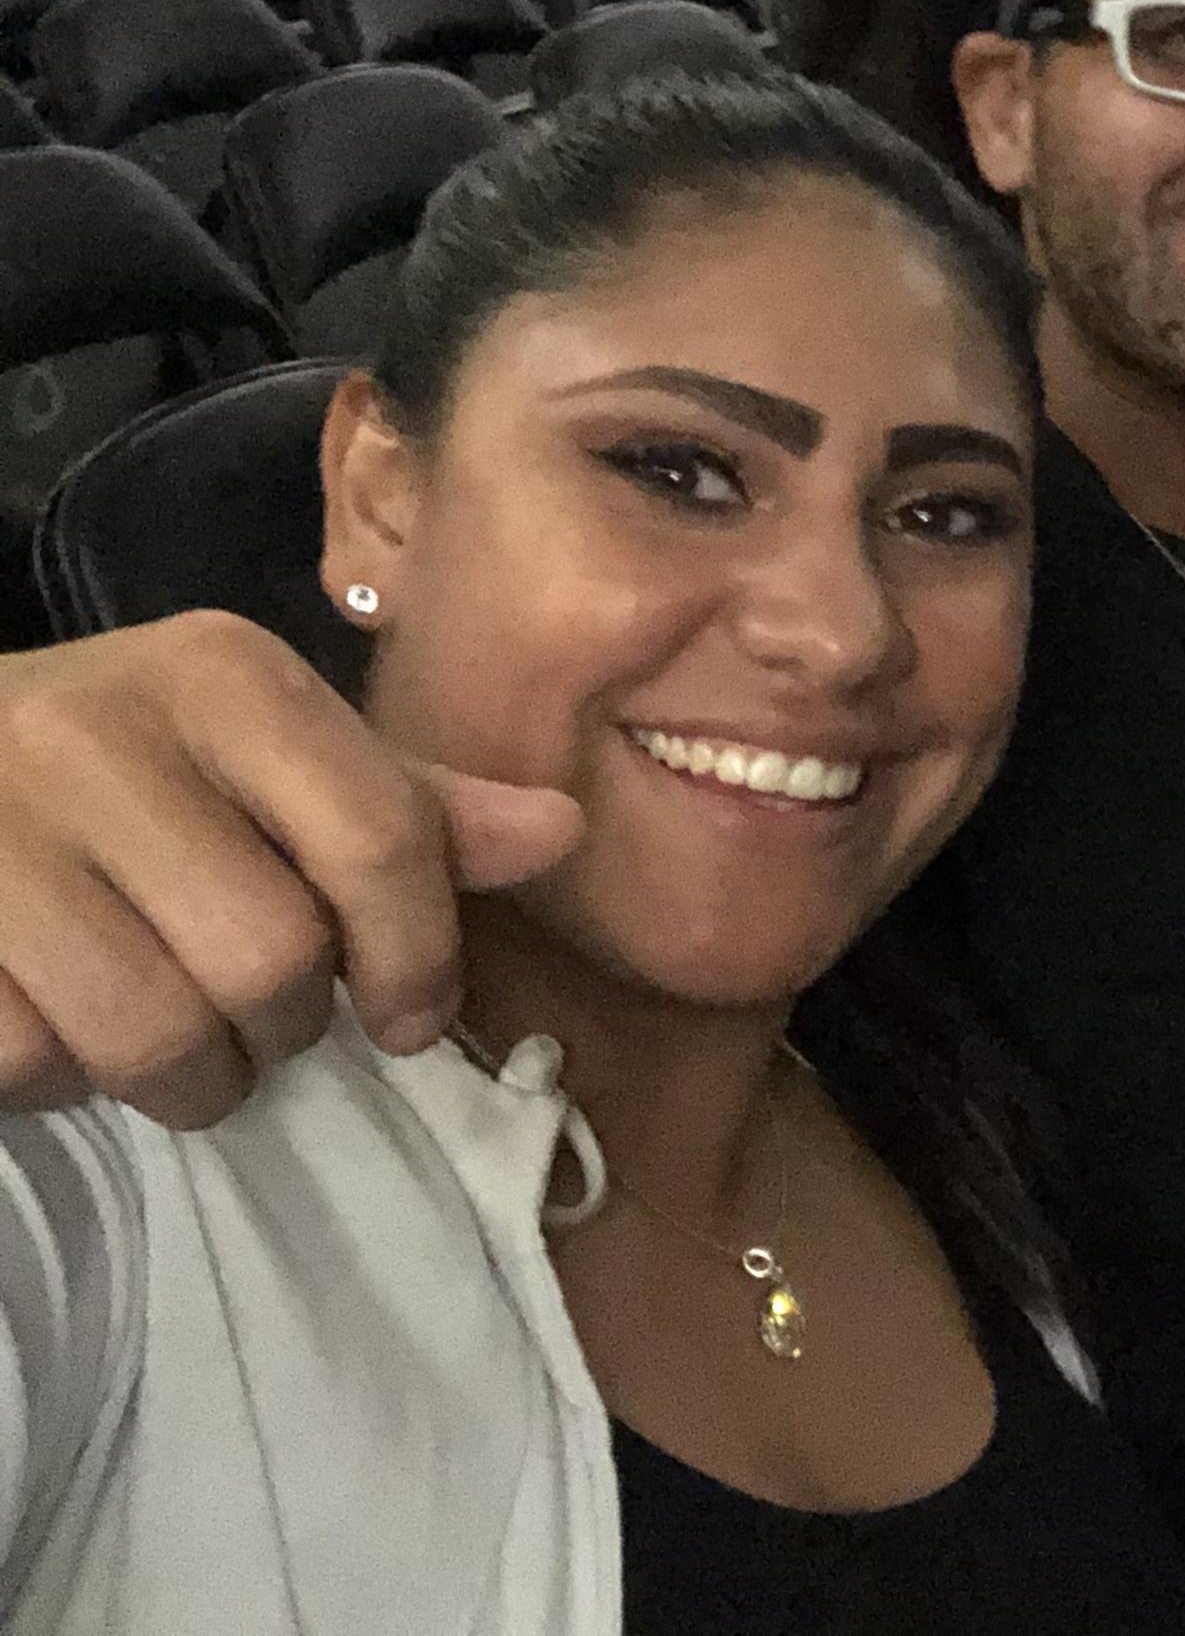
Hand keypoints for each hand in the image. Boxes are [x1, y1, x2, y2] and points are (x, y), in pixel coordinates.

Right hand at [0, 614, 579, 1130]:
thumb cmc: (131, 764)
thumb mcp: (275, 753)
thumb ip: (414, 805)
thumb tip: (562, 833)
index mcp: (221, 675)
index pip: (381, 836)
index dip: (419, 954)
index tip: (411, 1016)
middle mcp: (97, 733)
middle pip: (273, 956)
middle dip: (289, 1022)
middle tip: (267, 1011)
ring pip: (156, 1034)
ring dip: (192, 1073)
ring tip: (180, 1034)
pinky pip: (33, 1064)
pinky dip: (67, 1079)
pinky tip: (70, 1021)